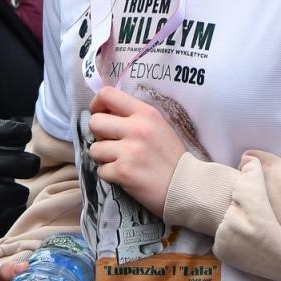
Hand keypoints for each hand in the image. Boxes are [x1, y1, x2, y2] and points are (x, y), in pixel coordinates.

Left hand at [85, 87, 185, 215]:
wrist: (186, 186)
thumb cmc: (170, 156)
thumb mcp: (158, 125)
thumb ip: (134, 116)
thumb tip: (105, 113)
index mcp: (145, 113)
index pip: (107, 95)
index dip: (96, 104)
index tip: (100, 114)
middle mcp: (136, 128)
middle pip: (95, 122)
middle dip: (99, 135)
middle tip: (112, 143)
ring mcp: (129, 151)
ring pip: (94, 149)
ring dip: (104, 158)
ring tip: (121, 161)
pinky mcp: (123, 172)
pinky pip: (100, 170)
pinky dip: (110, 175)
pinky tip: (125, 175)